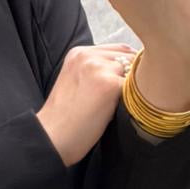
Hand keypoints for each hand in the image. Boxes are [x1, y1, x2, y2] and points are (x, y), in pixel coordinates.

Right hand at [35, 43, 136, 166]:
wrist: (53, 138)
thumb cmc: (67, 119)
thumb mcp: (77, 83)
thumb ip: (97, 71)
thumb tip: (130, 70)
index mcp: (78, 53)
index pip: (118, 50)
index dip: (128, 66)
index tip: (126, 85)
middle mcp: (87, 55)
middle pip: (129, 56)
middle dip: (133, 75)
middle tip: (124, 98)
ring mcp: (98, 68)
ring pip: (135, 70)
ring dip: (134, 87)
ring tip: (120, 105)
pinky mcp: (109, 84)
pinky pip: (136, 87)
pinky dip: (136, 99)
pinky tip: (122, 111)